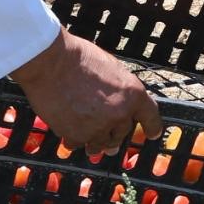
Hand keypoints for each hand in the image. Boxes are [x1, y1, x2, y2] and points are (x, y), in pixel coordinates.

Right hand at [10, 29, 161, 155]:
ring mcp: (99, 127)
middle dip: (113, 135)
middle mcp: (120, 114)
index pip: (151, 117)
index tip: (152, 134)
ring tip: (85, 135)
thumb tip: (116, 103)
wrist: (51, 62)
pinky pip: (77, 144)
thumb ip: (118, 90)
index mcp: (133, 95)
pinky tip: (66, 128)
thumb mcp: (111, 68)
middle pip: (122, 134)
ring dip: (94, 142)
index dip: (152, 128)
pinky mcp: (77, 136)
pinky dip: (72, 139)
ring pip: (100, 144)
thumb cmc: (78, 58)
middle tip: (105, 134)